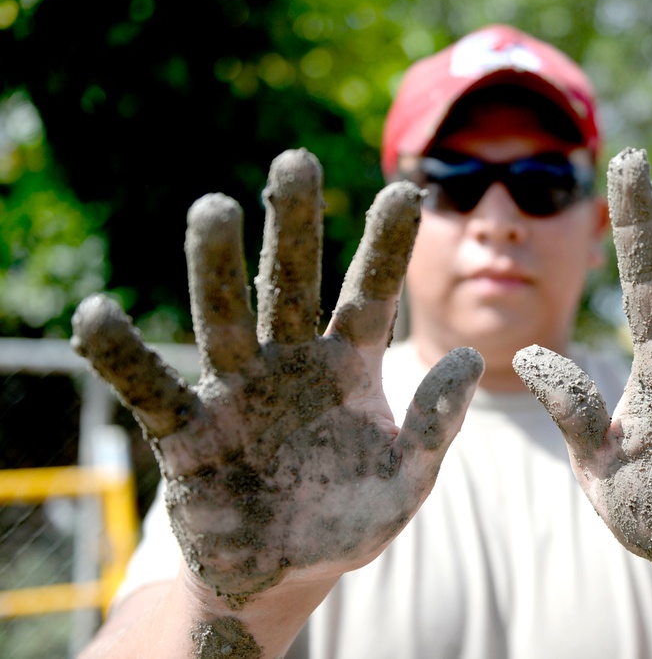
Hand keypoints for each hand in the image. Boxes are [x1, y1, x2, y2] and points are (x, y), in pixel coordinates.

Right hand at [72, 150, 482, 604]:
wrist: (284, 575)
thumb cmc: (349, 522)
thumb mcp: (408, 480)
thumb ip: (435, 424)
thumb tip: (468, 358)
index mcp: (349, 367)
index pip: (371, 294)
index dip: (387, 246)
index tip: (407, 190)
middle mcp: (291, 364)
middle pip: (292, 285)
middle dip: (294, 228)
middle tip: (295, 161)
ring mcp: (237, 391)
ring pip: (226, 318)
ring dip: (216, 267)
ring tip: (213, 210)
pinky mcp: (188, 433)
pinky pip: (151, 389)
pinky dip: (124, 357)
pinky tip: (97, 316)